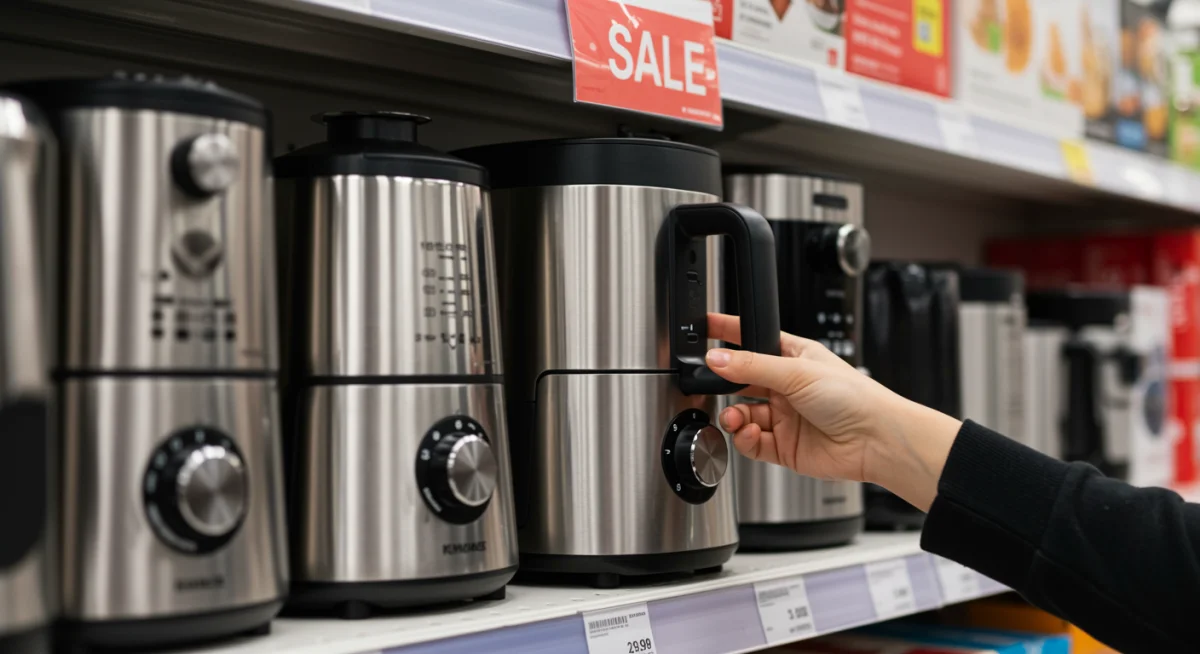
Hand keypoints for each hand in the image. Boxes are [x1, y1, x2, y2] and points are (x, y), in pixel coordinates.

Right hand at [706, 313, 960, 510]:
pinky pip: (752, 442)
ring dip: (734, 416)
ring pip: (743, 414)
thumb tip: (716, 357)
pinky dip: (745, 439)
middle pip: (742, 382)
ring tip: (736, 418)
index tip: (704, 327)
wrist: (876, 440)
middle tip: (711, 385)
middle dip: (724, 385)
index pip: (754, 339)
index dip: (729, 332)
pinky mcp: (784, 446)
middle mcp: (788, 386)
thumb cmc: (854, 397)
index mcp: (794, 357)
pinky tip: (750, 433)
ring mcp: (785, 417)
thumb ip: (751, 366)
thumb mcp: (797, 371)